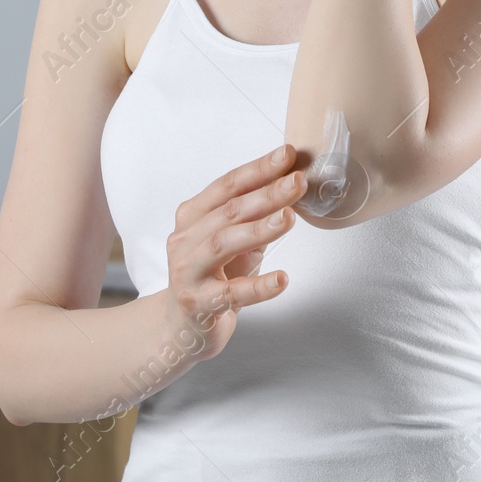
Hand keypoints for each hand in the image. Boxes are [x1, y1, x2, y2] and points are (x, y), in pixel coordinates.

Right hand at [161, 143, 305, 361]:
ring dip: (260, 228)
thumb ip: (256, 217)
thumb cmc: (214, 276)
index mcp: (192, 216)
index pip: (227, 185)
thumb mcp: (234, 241)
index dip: (258, 168)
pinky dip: (259, 285)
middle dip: (267, 193)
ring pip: (225, 243)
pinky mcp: (198, 304)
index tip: (289, 154)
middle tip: (298, 181)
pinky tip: (282, 279)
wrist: (182, 327)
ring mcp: (188, 272)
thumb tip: (293, 185)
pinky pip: (231, 293)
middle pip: (229, 211)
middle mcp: (185, 240)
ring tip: (290, 217)